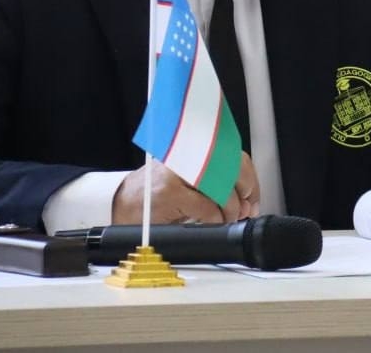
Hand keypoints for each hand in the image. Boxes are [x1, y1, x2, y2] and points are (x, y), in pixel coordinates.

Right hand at [111, 152, 260, 223]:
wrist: (119, 203)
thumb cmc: (156, 194)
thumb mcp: (189, 181)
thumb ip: (216, 183)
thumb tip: (247, 202)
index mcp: (192, 148)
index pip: (231, 154)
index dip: (248, 178)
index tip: (252, 196)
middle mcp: (185, 155)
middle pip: (230, 167)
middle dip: (244, 192)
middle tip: (244, 209)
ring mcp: (177, 173)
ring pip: (221, 187)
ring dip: (230, 208)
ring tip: (227, 217)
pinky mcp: (169, 192)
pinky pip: (205, 207)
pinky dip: (214, 218)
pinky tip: (210, 221)